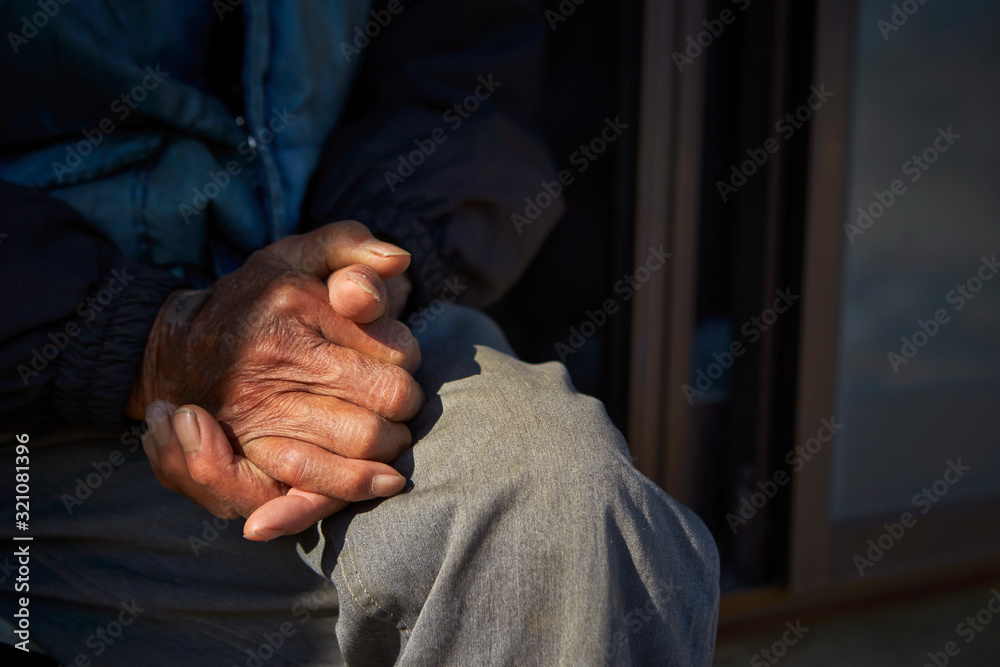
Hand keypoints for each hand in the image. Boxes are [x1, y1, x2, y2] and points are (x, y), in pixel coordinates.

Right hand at [129, 221, 423, 527]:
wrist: (174, 351)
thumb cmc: (256, 299)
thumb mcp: (296, 256)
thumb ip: (351, 246)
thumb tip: (399, 262)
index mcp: (294, 304)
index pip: (396, 346)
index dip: (405, 354)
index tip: (389, 355)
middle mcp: (277, 358)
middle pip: (391, 396)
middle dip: (405, 401)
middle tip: (392, 399)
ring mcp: (262, 410)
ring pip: (366, 439)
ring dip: (391, 442)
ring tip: (386, 433)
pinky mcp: (250, 455)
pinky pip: (315, 480)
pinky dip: (356, 483)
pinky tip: (385, 480)